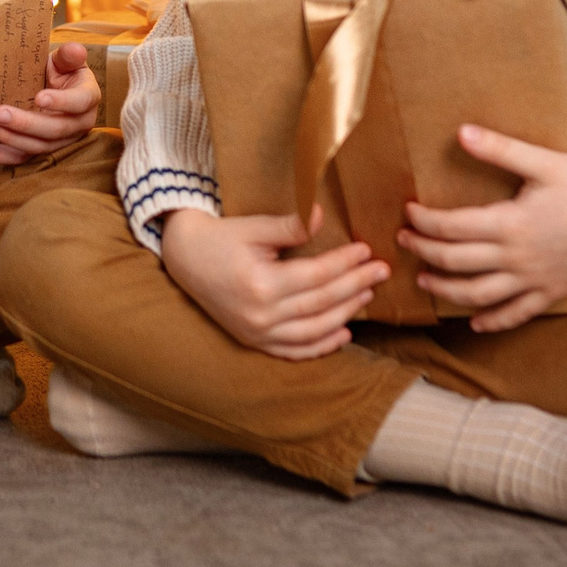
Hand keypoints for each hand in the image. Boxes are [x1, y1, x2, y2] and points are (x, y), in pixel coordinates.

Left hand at [0, 40, 100, 166]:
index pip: (79, 102)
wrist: (49, 88)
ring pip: (35, 147)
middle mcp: (77, 126)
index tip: (39, 97)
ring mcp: (58, 142)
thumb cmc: (59, 71)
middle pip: (53, 130)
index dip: (60, 102)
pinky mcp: (37, 152)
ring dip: (8, 138)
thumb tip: (76, 50)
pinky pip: (18, 159)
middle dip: (25, 123)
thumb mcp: (64, 60)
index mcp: (87, 99)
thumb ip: (69, 55)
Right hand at [160, 206, 388, 360]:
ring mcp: (257, 333)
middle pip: (321, 303)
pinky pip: (294, 351)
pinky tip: (344, 334)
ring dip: (345, 314)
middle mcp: (260, 315)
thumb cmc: (220, 237)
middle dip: (355, 286)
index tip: (366, 250)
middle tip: (381, 271)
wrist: (184, 259)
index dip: (345, 263)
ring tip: (367, 295)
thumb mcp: (252, 226)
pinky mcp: (254, 341)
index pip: (316, 275)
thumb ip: (289, 226)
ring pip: (313, 330)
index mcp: (260, 284)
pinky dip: (321, 346)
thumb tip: (322, 216)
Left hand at [396, 124, 566, 331]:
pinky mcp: (550, 292)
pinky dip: (494, 321)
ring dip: (446, 291)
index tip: (408, 211)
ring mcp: (533, 279)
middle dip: (424, 253)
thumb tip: (460, 132)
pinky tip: (475, 323)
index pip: (452, 227)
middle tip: (404, 241)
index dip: (424, 221)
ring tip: (424, 283)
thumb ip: (501, 149)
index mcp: (510, 223)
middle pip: (456, 262)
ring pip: (479, 294)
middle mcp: (516, 257)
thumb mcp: (544, 162)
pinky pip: (517, 314)